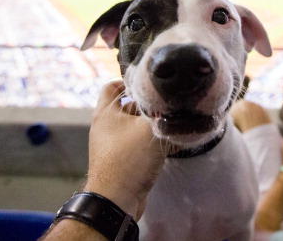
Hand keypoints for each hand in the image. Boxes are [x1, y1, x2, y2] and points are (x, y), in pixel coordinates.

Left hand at [84, 80, 174, 218]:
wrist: (116, 200)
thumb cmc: (128, 160)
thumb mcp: (149, 130)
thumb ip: (163, 114)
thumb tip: (176, 105)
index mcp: (105, 113)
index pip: (112, 86)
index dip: (130, 81)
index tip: (151, 83)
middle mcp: (107, 127)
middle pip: (130, 107)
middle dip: (150, 106)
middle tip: (170, 104)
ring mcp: (114, 145)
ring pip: (137, 127)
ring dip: (155, 126)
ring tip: (176, 123)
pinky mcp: (124, 160)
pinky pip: (141, 145)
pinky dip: (155, 143)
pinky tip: (175, 144)